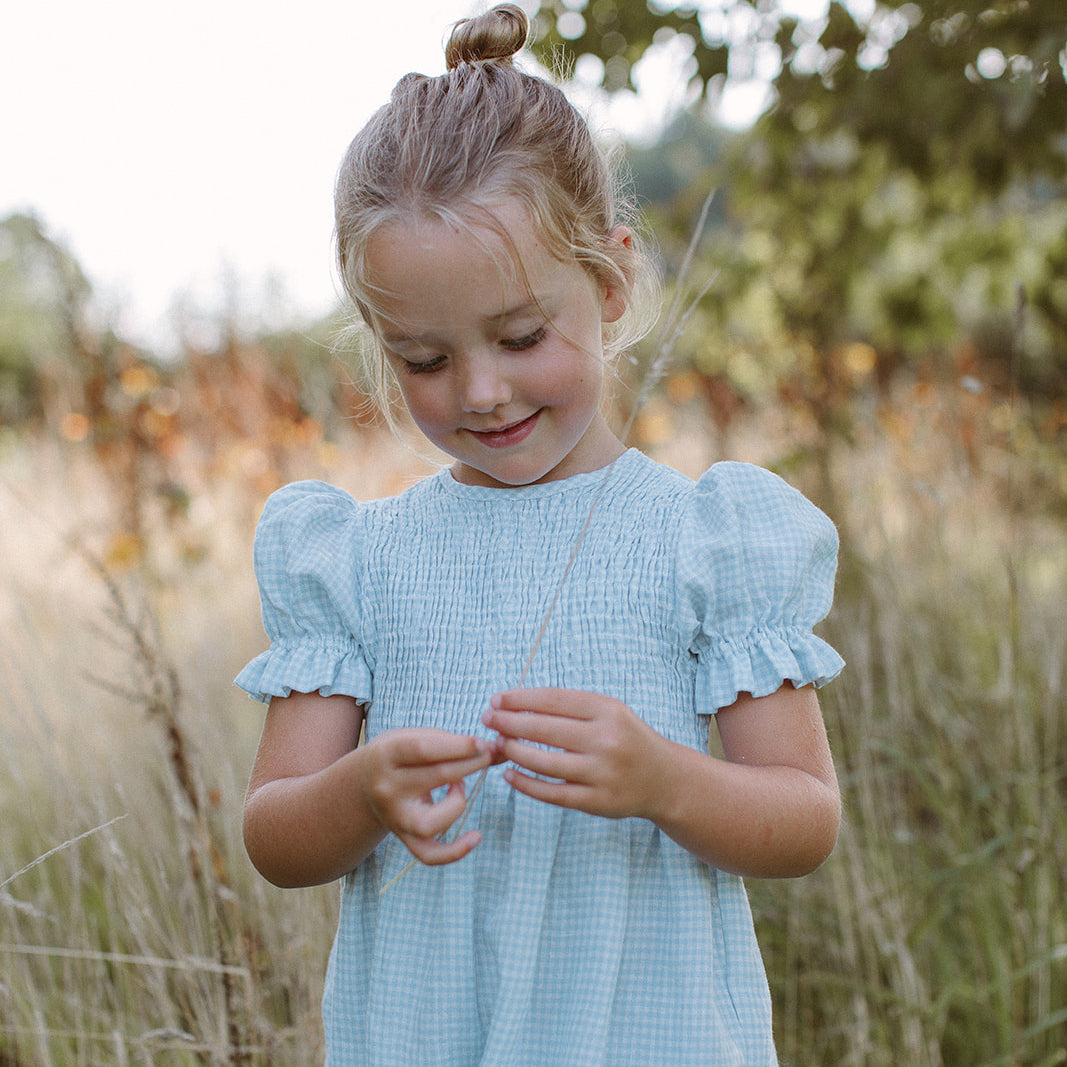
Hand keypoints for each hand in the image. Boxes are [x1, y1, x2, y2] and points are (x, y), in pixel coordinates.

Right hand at [357, 728, 492, 864]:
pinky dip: (455, 852)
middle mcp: (388, 789)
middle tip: (490, 753)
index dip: (457, 746)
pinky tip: (476, 837)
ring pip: (434, 822)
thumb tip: (498, 748)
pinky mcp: (405, 838)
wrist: (363, 785)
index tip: (482, 742)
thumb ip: (451, 740)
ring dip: (459, 802)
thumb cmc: (399, 754)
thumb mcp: (412, 736)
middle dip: (472, 763)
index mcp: (386, 756)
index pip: (424, 749)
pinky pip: (429, 855)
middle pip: (438, 777)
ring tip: (459, 787)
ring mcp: (396, 818)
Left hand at [481, 688, 668, 819]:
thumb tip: (517, 704)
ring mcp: (602, 774)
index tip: (497, 699)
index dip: (520, 699)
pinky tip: (509, 775)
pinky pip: (552, 794)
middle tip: (487, 719)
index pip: (554, 700)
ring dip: (514, 752)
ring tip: (499, 744)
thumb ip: (570, 708)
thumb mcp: (608, 712)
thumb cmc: (626, 738)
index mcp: (608, 711)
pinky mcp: (597, 802)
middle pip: (545, 729)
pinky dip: (526, 784)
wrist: (664, 779)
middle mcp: (607, 740)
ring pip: (544, 762)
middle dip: (510, 722)